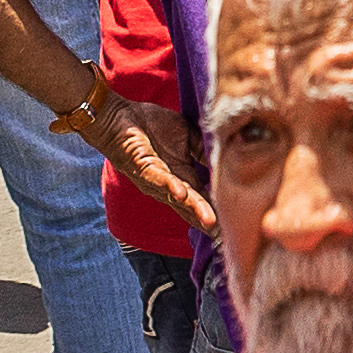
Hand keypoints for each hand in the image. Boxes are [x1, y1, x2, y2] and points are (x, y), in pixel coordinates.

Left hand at [103, 98, 212, 238]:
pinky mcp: (143, 166)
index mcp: (182, 175)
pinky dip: (169, 186)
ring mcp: (156, 177)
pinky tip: (181, 194)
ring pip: (177, 197)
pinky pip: (157, 178)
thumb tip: (225, 153)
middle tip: (225, 235)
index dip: (217, 209)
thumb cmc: (150, 126)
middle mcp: (170, 182)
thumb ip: (203, 148)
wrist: (119, 117)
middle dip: (207, 219)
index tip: (233, 226)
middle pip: (192, 205)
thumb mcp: (186, 135)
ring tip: (210, 221)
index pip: (203, 196)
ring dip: (193, 209)